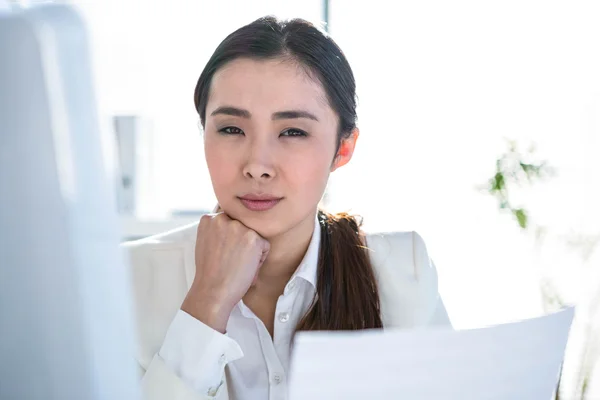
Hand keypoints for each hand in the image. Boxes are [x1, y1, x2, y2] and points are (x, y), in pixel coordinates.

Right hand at [181, 209, 269, 332]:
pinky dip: (259, 259)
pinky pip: (264, 246)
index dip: (230, 237)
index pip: (230, 219)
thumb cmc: (210, 273)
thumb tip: (232, 225)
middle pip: (243, 226)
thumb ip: (216, 229)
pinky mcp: (253, 237)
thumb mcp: (205, 242)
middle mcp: (223, 218)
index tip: (225, 250)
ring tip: (237, 264)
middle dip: (241, 241)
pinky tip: (245, 268)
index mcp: (209, 219)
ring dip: (251, 249)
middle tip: (231, 259)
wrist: (212, 291)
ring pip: (254, 235)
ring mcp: (238, 227)